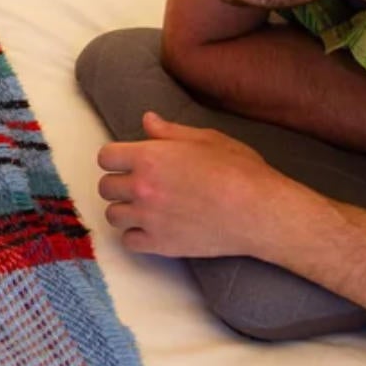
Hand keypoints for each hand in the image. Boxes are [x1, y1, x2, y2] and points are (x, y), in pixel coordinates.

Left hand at [96, 110, 295, 258]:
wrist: (259, 211)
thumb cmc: (239, 171)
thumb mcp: (206, 139)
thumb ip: (170, 132)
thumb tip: (147, 120)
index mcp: (149, 156)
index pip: (106, 156)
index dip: (116, 158)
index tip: (127, 162)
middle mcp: (142, 187)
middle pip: (106, 187)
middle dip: (119, 184)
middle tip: (138, 185)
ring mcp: (149, 218)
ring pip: (113, 215)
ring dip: (125, 210)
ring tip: (143, 208)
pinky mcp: (160, 244)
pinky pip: (128, 242)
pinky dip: (136, 236)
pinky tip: (150, 229)